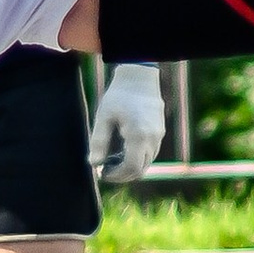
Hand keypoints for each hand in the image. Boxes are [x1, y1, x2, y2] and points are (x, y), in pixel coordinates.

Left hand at [89, 61, 166, 183]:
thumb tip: (94, 163)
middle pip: (140, 170)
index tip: (102, 173)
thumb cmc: (119, 95)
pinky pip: (151, 153)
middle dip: (123, 175)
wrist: (139, 76)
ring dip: (131, 167)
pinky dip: (138, 158)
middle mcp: (152, 138)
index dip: (116, 176)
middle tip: (105, 171)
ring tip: (112, 160)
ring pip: (147, 162)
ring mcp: (158, 135)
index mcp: (138, 136)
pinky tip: (123, 150)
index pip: (131, 168)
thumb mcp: (103, 116)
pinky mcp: (160, 131)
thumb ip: (98, 141)